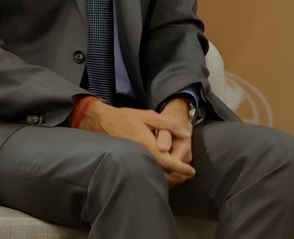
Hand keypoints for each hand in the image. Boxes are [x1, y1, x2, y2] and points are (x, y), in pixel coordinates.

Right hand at [79, 99, 196, 186]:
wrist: (102, 122)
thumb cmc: (126, 118)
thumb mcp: (149, 116)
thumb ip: (168, 124)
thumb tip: (186, 135)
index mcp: (146, 144)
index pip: (167, 161)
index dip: (181, 168)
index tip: (192, 172)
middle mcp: (139, 155)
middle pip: (162, 171)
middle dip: (177, 175)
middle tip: (189, 176)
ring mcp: (132, 161)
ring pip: (153, 173)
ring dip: (167, 176)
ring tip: (180, 177)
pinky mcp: (128, 162)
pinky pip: (145, 170)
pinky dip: (156, 173)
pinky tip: (163, 172)